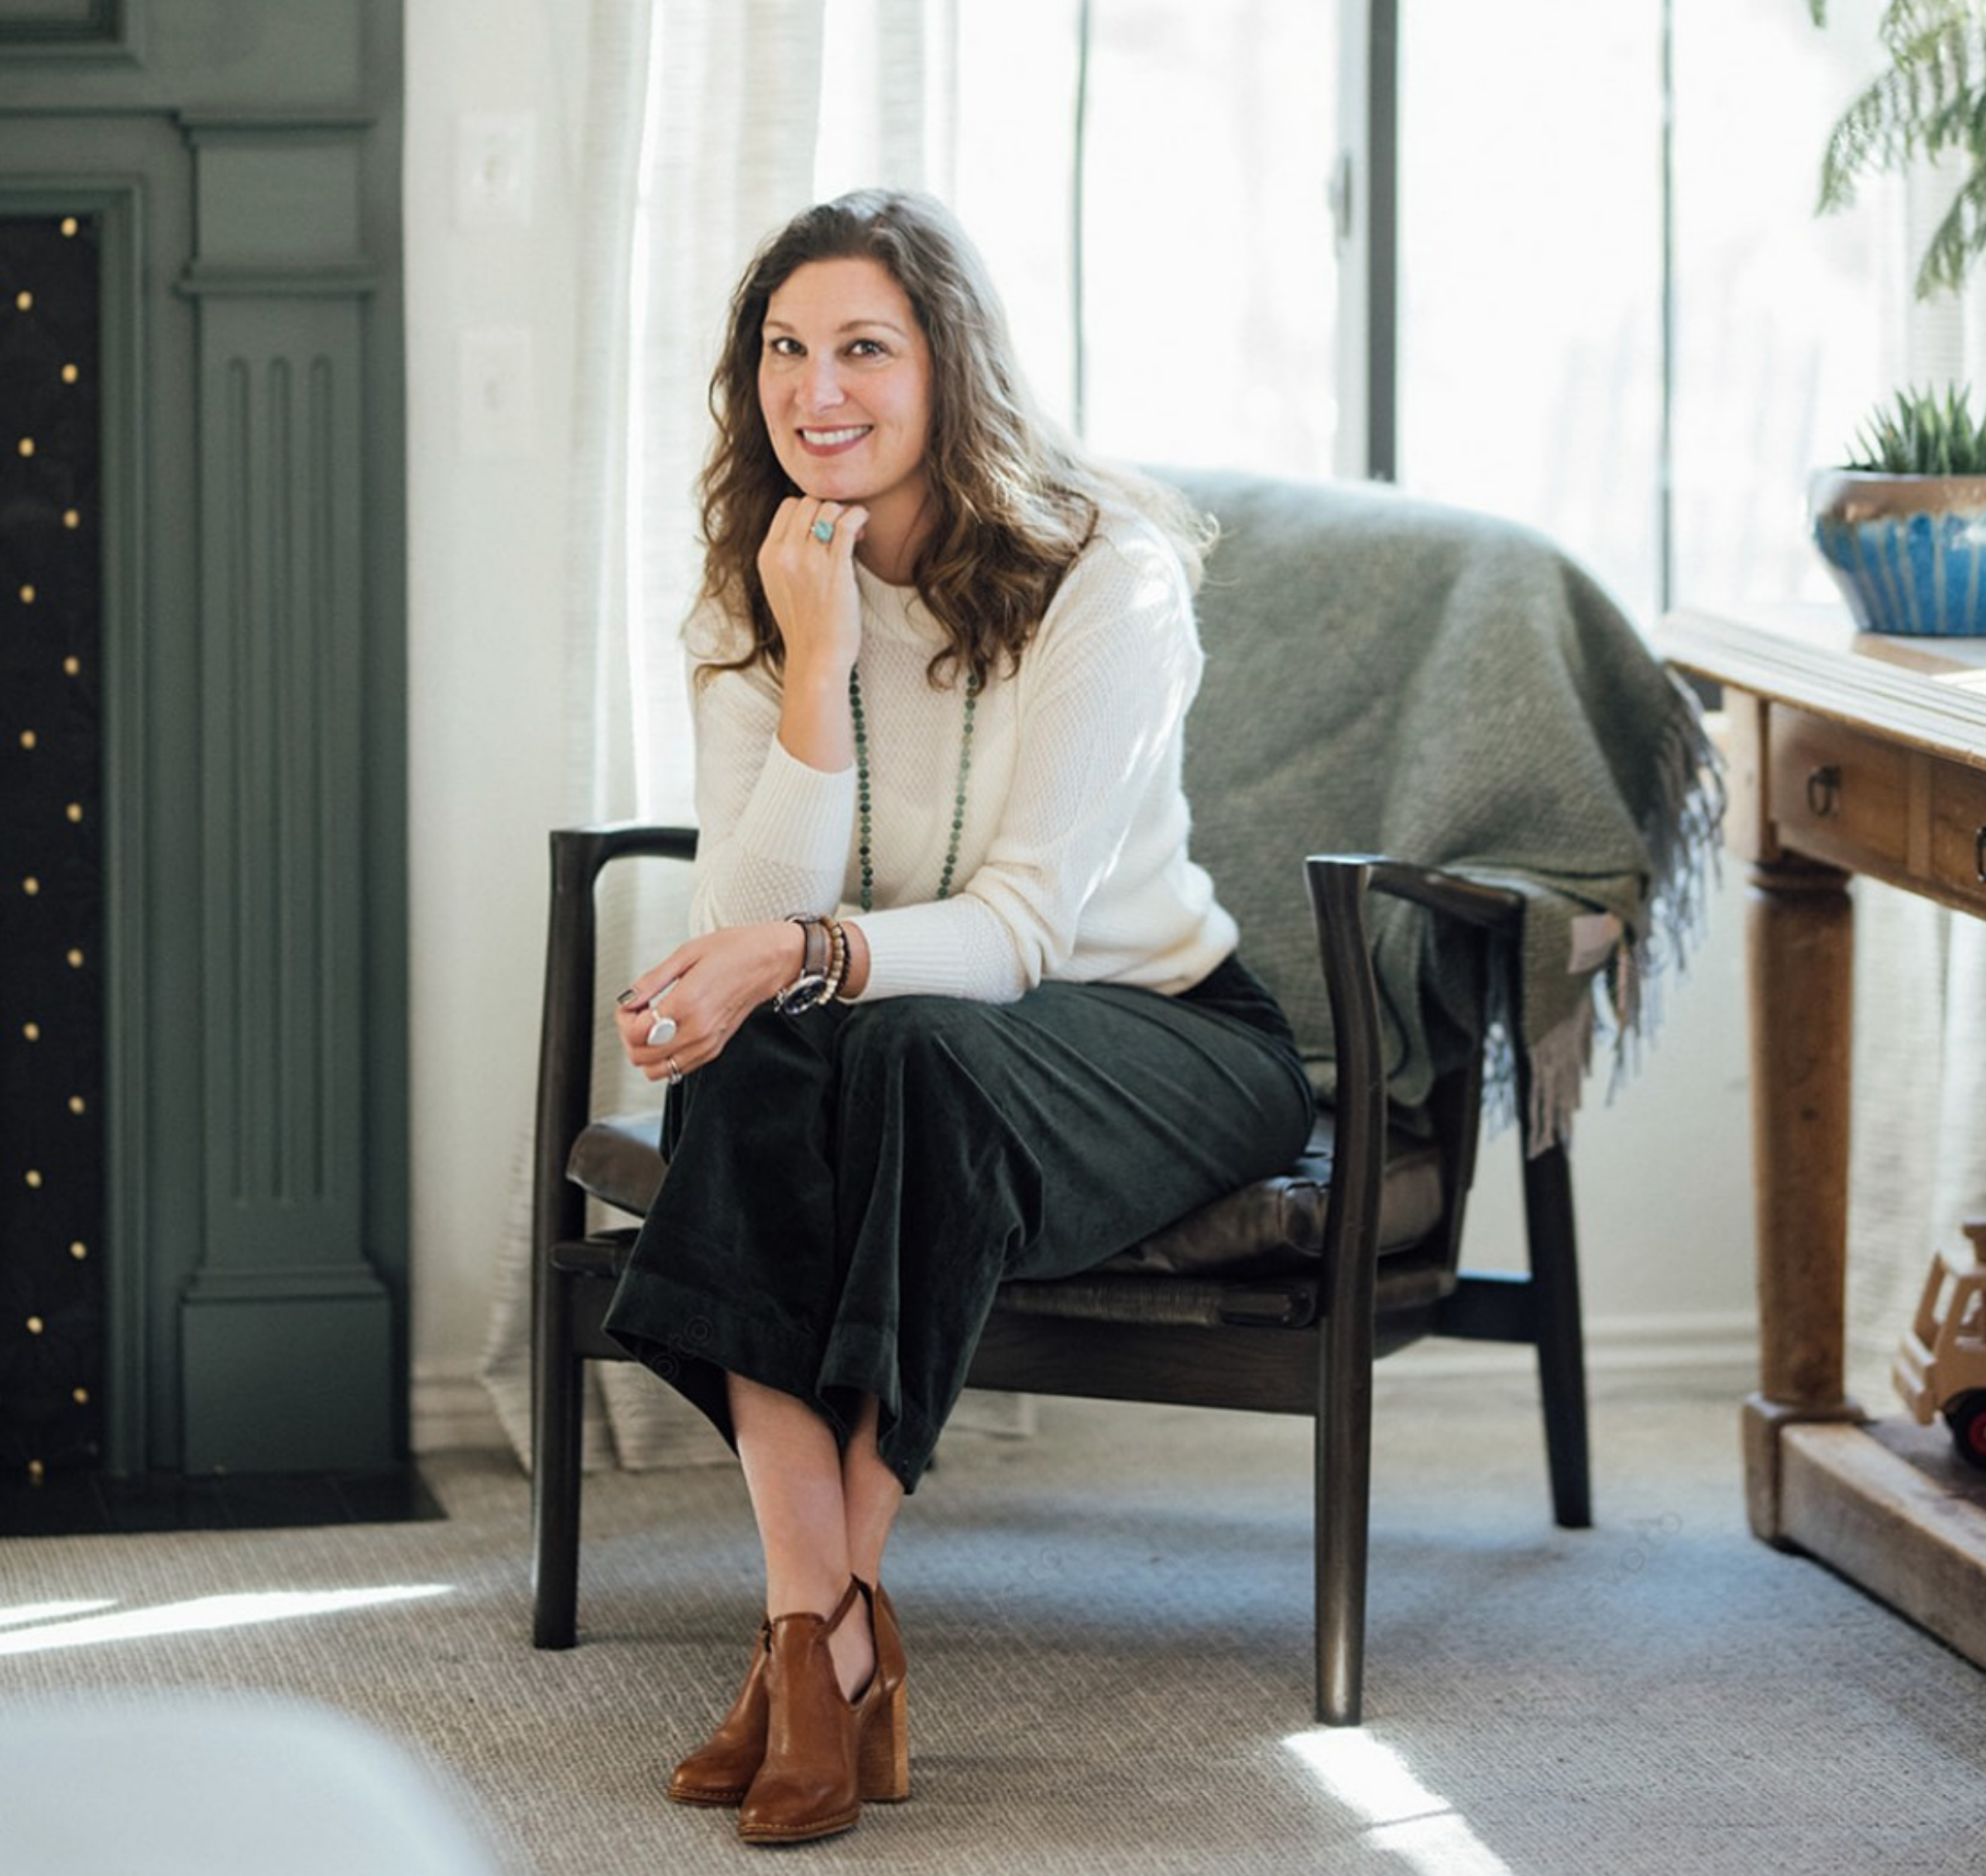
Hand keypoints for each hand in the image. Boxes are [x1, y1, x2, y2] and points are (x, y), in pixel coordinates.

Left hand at [614, 922, 807, 1081]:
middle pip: (641, 1056)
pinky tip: (667, 1032)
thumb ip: (652, 980)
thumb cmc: (736, 952)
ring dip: (645, 1051)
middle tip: (637, 1013)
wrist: (770, 962)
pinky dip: (663, 1057)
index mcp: (687, 1003)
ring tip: (650, 1025)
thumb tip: (628, 997)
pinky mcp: (714, 1048)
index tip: (629, 1004)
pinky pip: (677, 1069)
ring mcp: (707, 1044)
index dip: (623, 1018)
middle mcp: (697, 1030)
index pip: (636, 1033)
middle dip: (629, 1036)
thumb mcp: (686, 953)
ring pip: (656, 1070)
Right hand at [757, 496, 868, 682]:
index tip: (825, 526)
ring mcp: (810, 561)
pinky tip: (864, 523)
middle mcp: (786, 554)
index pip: (788, 507)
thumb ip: (787, 556)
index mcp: (768, 556)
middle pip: (808, 503)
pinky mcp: (836, 569)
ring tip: (855, 532)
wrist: (815, 657)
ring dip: (845, 513)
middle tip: (843, 529)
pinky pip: (847, 524)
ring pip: (828, 509)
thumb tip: (810, 529)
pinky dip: (858, 516)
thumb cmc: (804, 626)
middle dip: (828, 509)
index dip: (810, 510)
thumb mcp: (779, 586)